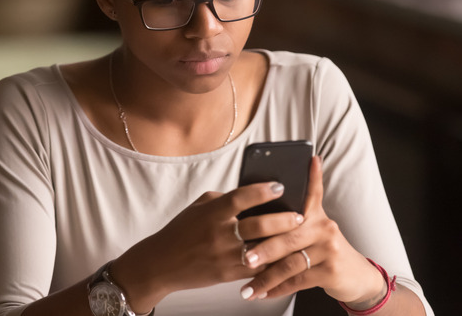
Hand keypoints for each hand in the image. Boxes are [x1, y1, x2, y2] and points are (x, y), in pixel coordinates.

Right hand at [111, 181, 304, 311]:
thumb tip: (252, 193)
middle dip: (284, 220)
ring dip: (283, 243)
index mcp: (212, 212)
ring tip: (298, 237)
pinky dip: (272, 263)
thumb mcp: (199, 207)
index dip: (263, 190)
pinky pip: (256, 269)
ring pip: (262, 249)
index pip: (241, 197)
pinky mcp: (227, 275)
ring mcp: (224, 256)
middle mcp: (219, 233)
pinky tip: (285, 257)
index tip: (280, 186)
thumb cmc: (181, 231)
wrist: (161, 264)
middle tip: (300, 215)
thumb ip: (224, 199)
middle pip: (258, 225)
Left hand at [237, 156, 385, 305]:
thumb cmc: (322, 250)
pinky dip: (278, 289)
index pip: (312, 191)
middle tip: (243, 257)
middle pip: (288, 235)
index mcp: (315, 214)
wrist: (355, 275)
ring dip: (266, 277)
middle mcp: (324, 227)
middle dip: (263, 248)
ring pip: (290, 263)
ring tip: (247, 287)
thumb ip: (290, 220)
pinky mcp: (331, 270)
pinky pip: (298, 281)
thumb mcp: (313, 230)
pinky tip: (263, 294)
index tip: (309, 159)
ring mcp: (329, 248)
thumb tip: (257, 210)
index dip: (312, 175)